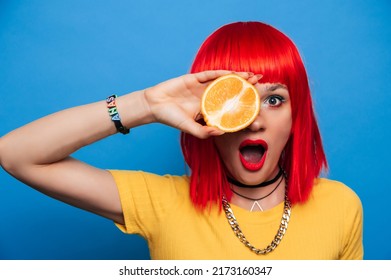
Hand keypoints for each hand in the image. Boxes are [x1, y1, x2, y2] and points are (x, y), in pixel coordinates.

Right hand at [144, 70, 260, 138]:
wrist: (154, 105)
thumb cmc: (170, 118)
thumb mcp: (189, 128)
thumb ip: (204, 132)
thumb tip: (221, 133)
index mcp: (208, 108)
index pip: (229, 106)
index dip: (242, 106)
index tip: (256, 107)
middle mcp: (208, 96)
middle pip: (230, 91)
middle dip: (245, 87)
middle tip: (260, 83)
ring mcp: (202, 87)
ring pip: (223, 80)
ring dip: (237, 78)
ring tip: (251, 76)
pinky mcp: (194, 78)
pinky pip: (210, 74)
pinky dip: (221, 73)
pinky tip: (232, 73)